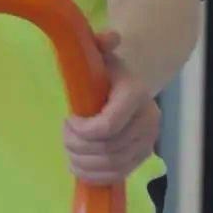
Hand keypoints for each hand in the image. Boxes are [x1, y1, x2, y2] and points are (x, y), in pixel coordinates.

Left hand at [63, 30, 160, 184]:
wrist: (129, 85)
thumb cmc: (106, 70)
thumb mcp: (100, 53)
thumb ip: (100, 43)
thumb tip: (110, 37)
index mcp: (135, 94)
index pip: (109, 125)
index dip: (83, 130)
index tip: (68, 119)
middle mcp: (148, 121)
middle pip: (108, 148)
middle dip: (78, 146)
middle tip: (64, 135)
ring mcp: (148, 142)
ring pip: (113, 164)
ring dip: (84, 162)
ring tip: (69, 150)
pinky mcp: (142, 158)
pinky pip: (119, 175)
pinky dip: (95, 175)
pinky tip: (79, 166)